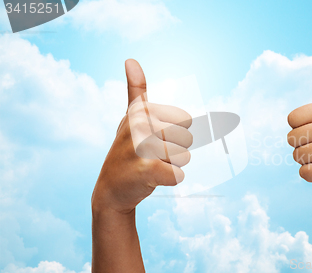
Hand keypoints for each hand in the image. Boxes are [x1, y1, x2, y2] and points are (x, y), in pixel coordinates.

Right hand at [91, 59, 192, 213]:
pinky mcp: (148, 170)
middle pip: (189, 139)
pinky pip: (179, 175)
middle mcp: (140, 124)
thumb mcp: (131, 117)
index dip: (176, 133)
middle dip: (176, 151)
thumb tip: (130, 59)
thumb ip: (136, 90)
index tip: (154, 138)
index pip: (187, 120)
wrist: (111, 189)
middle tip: (152, 156)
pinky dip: (170, 180)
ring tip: (151, 166)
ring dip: (172, 166)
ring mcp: (142, 147)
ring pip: (185, 157)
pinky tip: (151, 179)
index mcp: (141, 109)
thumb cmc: (127, 149)